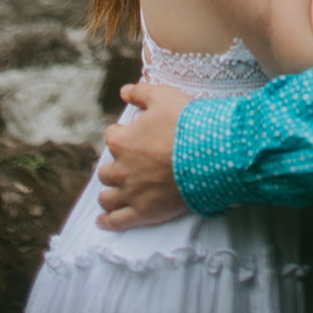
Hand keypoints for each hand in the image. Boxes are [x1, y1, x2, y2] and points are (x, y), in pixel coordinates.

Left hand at [96, 82, 191, 229]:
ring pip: (108, 197)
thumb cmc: (185, 122)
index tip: (133, 135)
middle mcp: (120, 169)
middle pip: (106, 170)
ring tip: (112, 192)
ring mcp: (131, 193)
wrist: (210, 153)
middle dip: (114, 166)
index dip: (122, 134)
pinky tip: (102, 221)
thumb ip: (140, 92)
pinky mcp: (143, 212)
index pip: (111, 136)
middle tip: (127, 165)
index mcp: (121, 141)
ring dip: (109, 193)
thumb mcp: (163, 96)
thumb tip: (124, 91)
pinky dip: (107, 221)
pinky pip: (117, 221)